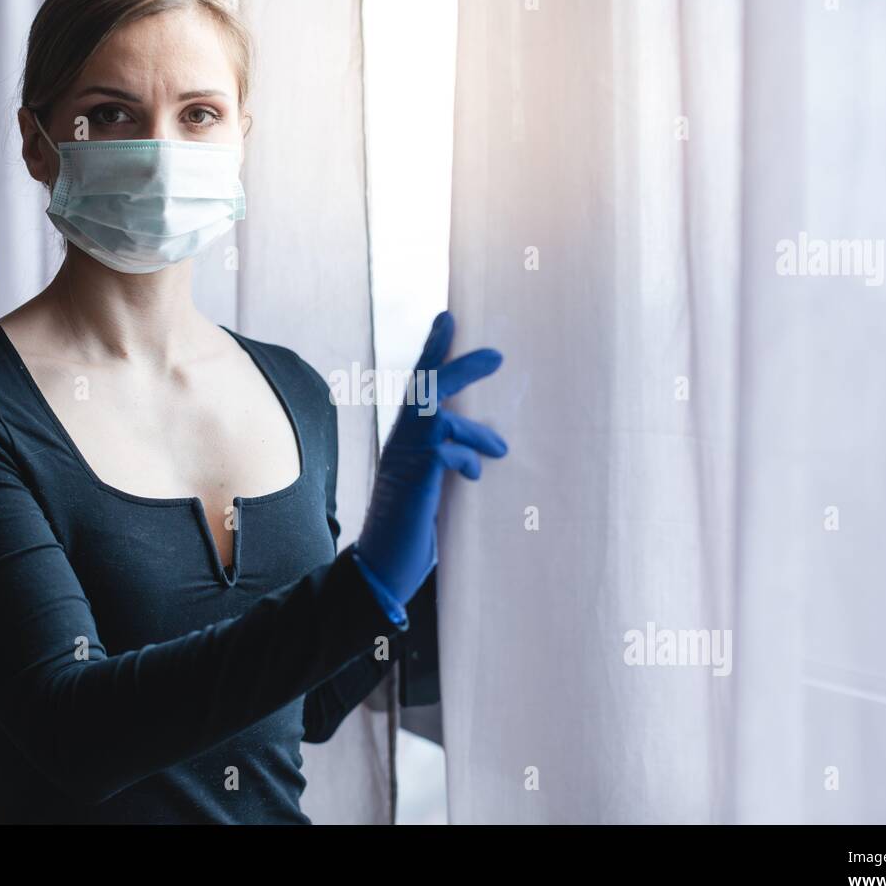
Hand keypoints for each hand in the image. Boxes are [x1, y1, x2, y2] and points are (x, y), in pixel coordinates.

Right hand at [352, 310, 507, 623]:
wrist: (383, 566)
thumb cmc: (410, 530)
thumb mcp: (434, 489)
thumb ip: (448, 463)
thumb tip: (484, 451)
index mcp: (407, 441)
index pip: (420, 387)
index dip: (434, 351)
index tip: (448, 319)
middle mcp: (402, 442)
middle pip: (427, 387)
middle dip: (459, 364)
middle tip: (497, 354)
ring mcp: (405, 457)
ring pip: (440, 415)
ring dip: (477, 429)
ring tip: (503, 449)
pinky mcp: (416, 476)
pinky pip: (446, 450)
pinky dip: (467, 458)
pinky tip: (475, 477)